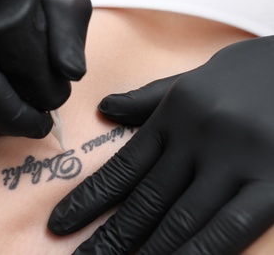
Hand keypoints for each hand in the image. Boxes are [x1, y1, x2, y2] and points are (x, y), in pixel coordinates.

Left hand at [48, 36, 273, 253]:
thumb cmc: (244, 76)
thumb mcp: (191, 81)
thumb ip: (147, 98)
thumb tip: (105, 108)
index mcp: (175, 114)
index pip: (123, 166)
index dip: (89, 198)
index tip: (60, 223)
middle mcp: (198, 138)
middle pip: (145, 198)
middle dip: (109, 235)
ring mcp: (236, 161)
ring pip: (180, 217)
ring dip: (145, 251)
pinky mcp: (273, 182)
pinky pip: (228, 228)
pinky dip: (196, 253)